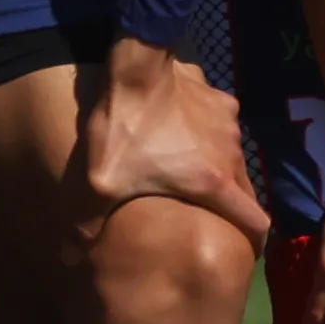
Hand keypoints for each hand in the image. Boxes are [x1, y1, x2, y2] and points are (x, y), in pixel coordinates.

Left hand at [63, 36, 271, 259]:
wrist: (135, 65)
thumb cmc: (124, 130)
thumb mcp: (99, 183)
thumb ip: (87, 223)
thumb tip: (68, 258)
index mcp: (214, 182)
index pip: (256, 222)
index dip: (253, 238)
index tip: (244, 246)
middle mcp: (232, 154)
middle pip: (242, 190)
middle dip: (227, 202)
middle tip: (200, 208)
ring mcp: (230, 122)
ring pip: (230, 156)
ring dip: (215, 165)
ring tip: (185, 167)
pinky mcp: (220, 97)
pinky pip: (220, 125)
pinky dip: (206, 133)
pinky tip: (179, 128)